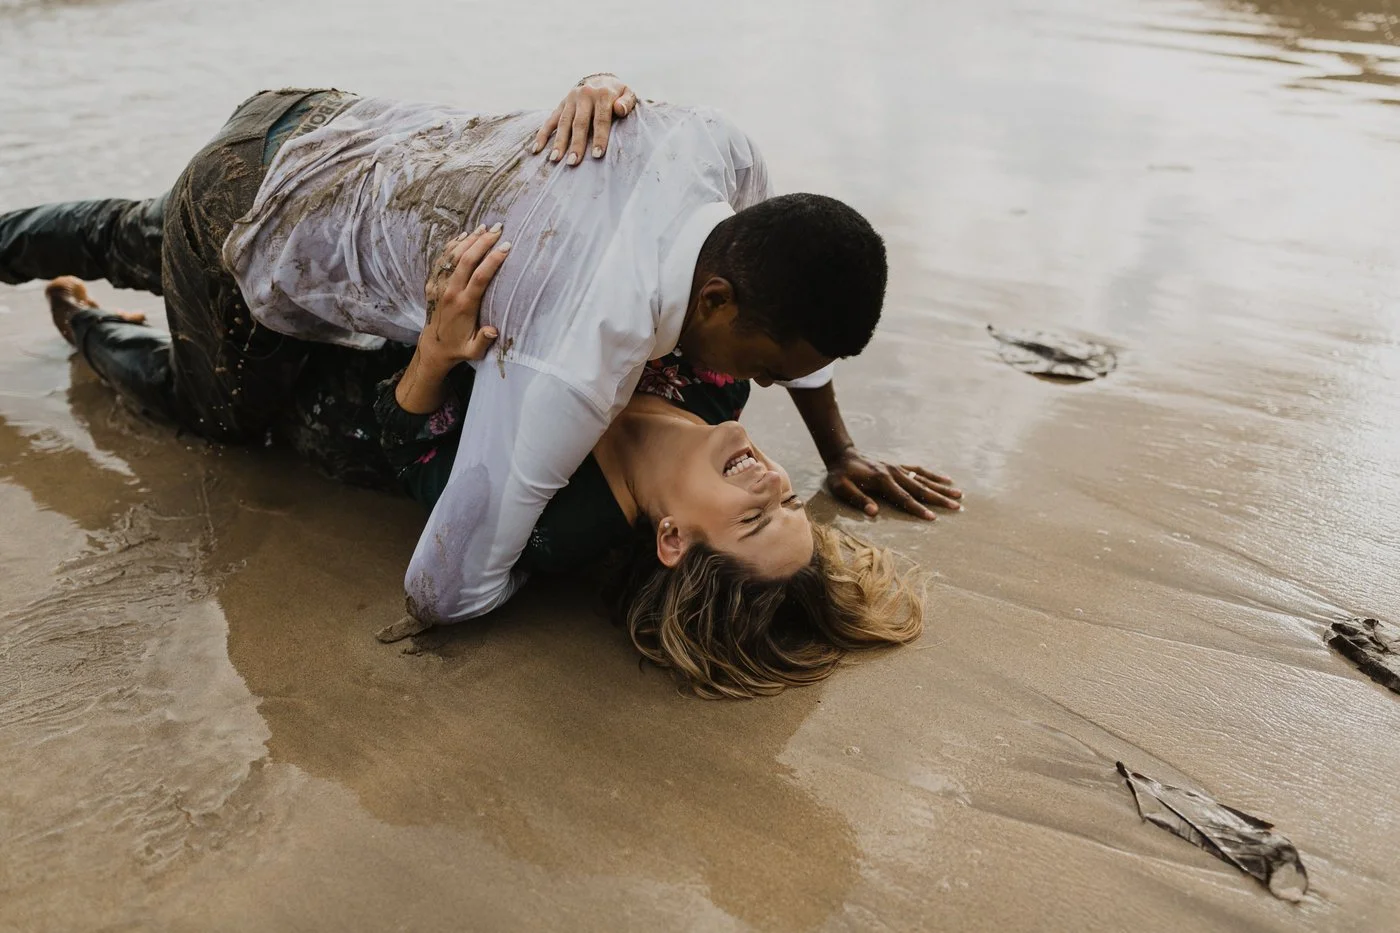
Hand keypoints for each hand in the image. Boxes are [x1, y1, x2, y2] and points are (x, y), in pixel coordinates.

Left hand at [420, 224, 508, 367]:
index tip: (507, 246)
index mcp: (464, 305)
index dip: (493, 260)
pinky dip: (452, 246)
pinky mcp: (433, 285)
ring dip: (469, 240)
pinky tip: (463, 235)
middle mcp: (450, 292)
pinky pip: (442, 260)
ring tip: (484, 227)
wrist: (433, 348)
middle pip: (466, 260)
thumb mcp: (473, 351)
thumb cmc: (459, 348)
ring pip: (453, 256)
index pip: (480, 277)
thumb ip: (484, 340)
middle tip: (499, 229)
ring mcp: (440, 287)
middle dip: (483, 242)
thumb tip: (493, 330)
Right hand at [532, 73, 637, 164]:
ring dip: (558, 142)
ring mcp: (570, 100)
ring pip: (563, 123)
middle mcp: (584, 96)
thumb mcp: (628, 93)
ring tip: (555, 159)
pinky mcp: (561, 105)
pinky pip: (550, 120)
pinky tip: (537, 149)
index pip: (601, 119)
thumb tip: (620, 109)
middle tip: (573, 162)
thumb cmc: (618, 94)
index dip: (599, 137)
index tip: (597, 155)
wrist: (601, 80)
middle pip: (579, 123)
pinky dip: (542, 135)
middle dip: (576, 144)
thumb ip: (627, 102)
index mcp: (602, 94)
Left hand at [824, 448, 962, 520]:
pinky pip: (920, 470)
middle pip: (921, 488)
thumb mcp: (841, 488)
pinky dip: (933, 475)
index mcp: (882, 481)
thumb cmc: (840, 476)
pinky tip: (946, 479)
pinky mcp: (898, 466)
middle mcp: (894, 473)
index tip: (932, 518)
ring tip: (959, 494)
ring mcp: (898, 468)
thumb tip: (873, 513)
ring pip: (924, 479)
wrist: (842, 455)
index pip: (904, 498)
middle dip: (939, 499)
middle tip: (957, 507)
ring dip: (942, 487)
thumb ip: (857, 499)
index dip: (918, 509)